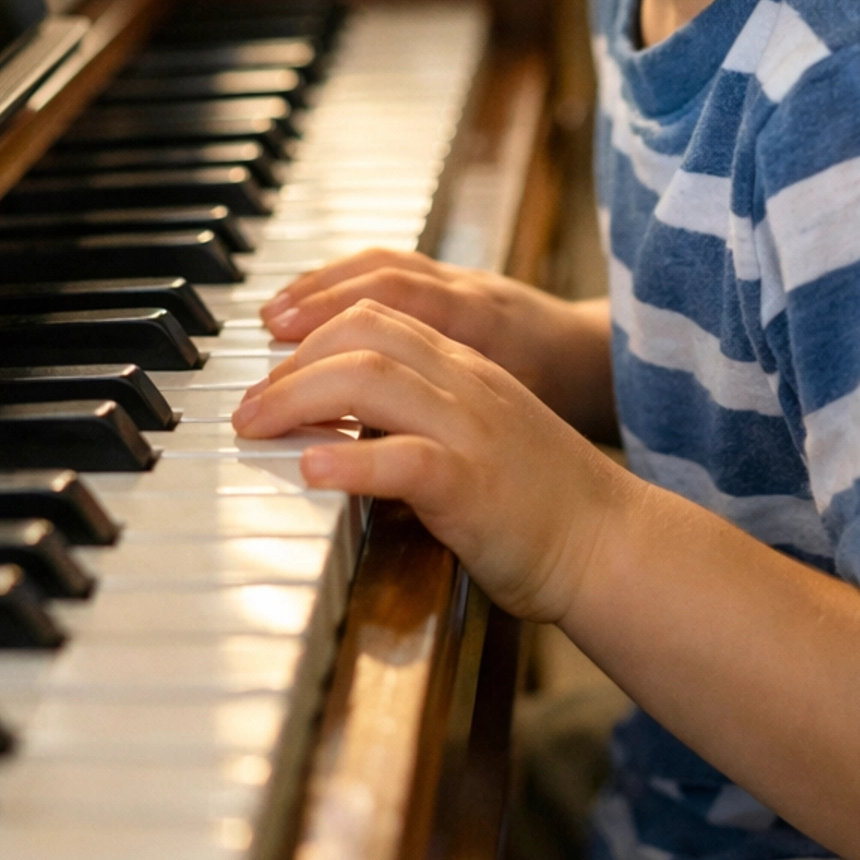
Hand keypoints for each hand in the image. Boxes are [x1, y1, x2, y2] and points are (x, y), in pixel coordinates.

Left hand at [233, 300, 629, 623]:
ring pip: (370, 380)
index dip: (311, 332)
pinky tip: (309, 469)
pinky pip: (402, 459)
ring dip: (297, 399)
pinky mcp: (473, 486)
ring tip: (256, 429)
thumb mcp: (475, 438)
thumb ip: (418, 419)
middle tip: (247, 406)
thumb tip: (337, 431)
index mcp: (465, 368)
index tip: (267, 367)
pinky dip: (348, 460)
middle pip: (361, 334)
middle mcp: (465, 385)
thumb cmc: (539, 503)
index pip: (375, 315)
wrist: (612, 544)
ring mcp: (471, 431)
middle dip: (289, 363)